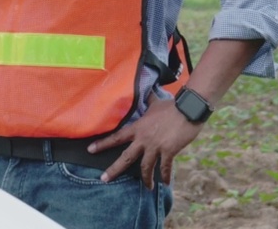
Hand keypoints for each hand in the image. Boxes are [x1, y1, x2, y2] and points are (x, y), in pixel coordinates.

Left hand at [88, 95, 203, 188]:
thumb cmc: (172, 106)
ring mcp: (155, 146)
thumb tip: (146, 89)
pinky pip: (165, 167)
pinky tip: (166, 183)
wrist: (187, 109)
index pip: (116, 137)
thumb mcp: (155, 102)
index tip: (90, 150)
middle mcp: (143, 139)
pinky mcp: (169, 151)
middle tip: (104, 179)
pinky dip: (165, 176)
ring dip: (146, 179)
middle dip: (114, 169)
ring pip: (146, 167)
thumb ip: (148, 99)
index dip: (103, 144)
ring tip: (148, 187)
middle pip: (126, 157)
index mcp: (137, 128)